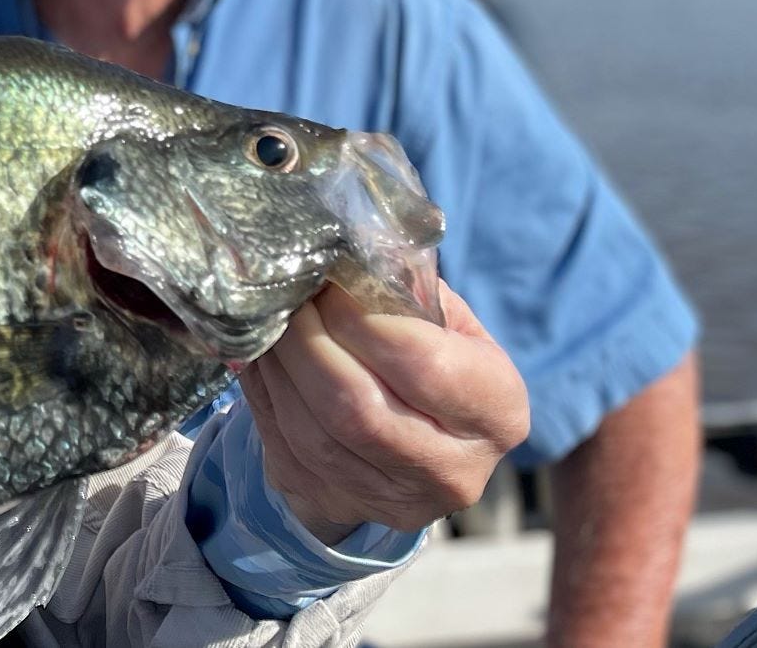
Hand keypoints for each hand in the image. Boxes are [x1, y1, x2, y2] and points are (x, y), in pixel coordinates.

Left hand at [239, 280, 529, 544]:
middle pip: (358, 407)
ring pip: (313, 431)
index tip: (329, 283)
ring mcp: (391, 499)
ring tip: (269, 320)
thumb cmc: (435, 363)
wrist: (419, 449)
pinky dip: (262, 391)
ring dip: (279, 366)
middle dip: (309, 341)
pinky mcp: (335, 504)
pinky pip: (283, 443)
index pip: (423, 365)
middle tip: (289, 297)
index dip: (364, 320)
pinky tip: (259, 354)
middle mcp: (452, 469)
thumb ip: (408, 289)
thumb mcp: (448, 325)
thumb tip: (342, 253)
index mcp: (497, 411)